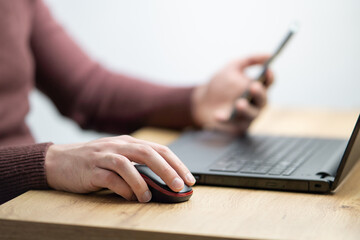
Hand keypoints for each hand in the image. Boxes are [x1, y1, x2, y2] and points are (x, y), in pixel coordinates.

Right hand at [45, 135, 195, 202]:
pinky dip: (122, 188)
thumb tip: (163, 181)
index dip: (177, 163)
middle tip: (179, 186)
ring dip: (142, 182)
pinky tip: (129, 197)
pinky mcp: (91, 169)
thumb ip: (137, 165)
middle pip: (148, 153)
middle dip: (168, 170)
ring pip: (128, 164)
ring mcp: (103, 156)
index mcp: (128, 142)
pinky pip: (110, 178)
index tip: (190, 178)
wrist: (59, 161)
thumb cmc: (93, 161)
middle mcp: (118, 145)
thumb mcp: (118, 157)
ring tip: (149, 197)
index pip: (159, 149)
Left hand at [191, 55, 273, 133]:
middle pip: (263, 100)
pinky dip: (225, 120)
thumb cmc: (220, 84)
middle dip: (259, 94)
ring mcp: (247, 116)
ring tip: (239, 103)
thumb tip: (269, 56)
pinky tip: (217, 115)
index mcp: (258, 88)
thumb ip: (250, 60)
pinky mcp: (236, 127)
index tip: (266, 71)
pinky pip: (233, 125)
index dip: (269, 77)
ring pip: (252, 114)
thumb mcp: (233, 67)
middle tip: (253, 87)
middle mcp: (256, 103)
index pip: (268, 83)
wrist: (201, 102)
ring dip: (246, 109)